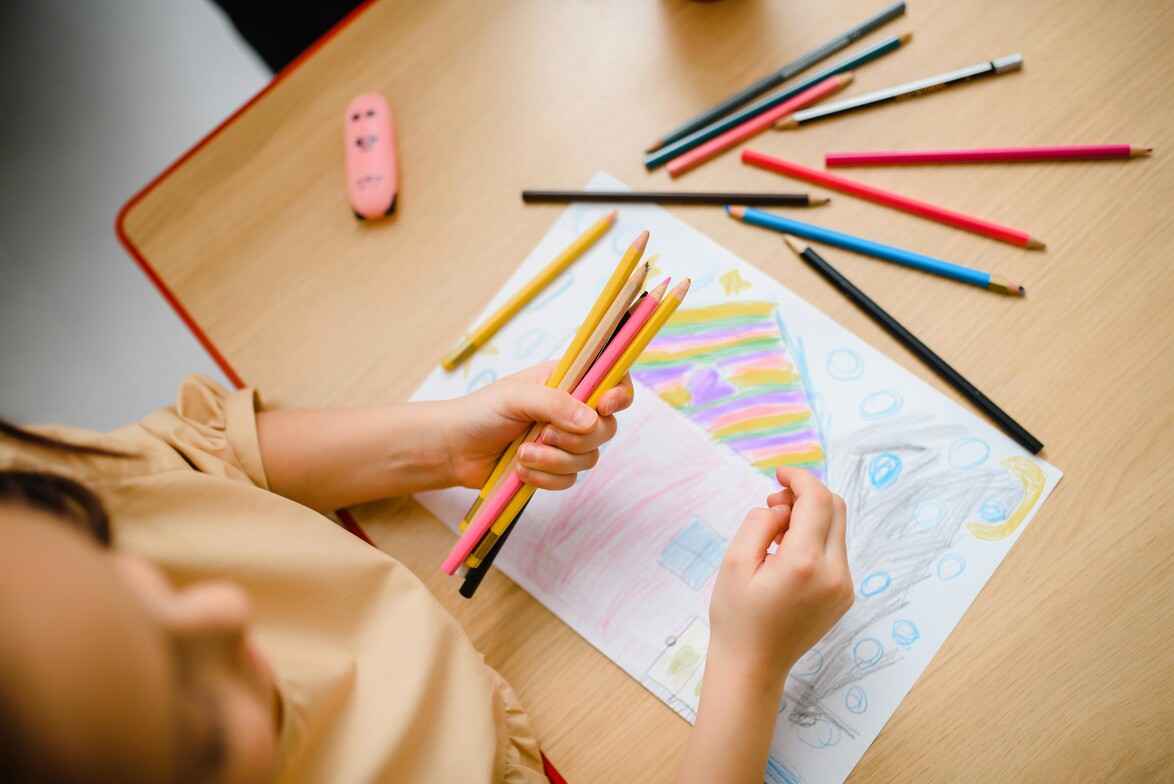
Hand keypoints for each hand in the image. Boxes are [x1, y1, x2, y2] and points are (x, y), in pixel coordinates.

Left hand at [442, 362, 634, 490]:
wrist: (455, 449)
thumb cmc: (481, 412)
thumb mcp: (517, 397)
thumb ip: (556, 403)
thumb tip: (593, 419)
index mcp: (567, 381)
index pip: (612, 381)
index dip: (619, 394)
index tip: (604, 406)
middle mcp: (571, 410)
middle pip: (606, 427)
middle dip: (576, 438)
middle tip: (545, 434)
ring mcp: (564, 442)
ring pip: (588, 458)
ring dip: (554, 460)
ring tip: (523, 453)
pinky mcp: (554, 469)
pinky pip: (570, 480)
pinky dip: (545, 478)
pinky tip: (520, 469)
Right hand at [708, 466, 853, 686]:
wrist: (753, 666)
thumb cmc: (737, 617)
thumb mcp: (734, 561)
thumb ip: (760, 522)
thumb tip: (782, 507)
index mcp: (805, 563)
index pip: (817, 500)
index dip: (800, 478)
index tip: (779, 474)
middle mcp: (834, 574)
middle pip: (836, 508)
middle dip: (806, 494)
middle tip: (773, 504)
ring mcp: (844, 587)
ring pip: (837, 529)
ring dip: (810, 517)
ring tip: (775, 533)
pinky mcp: (844, 596)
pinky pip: (836, 551)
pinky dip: (815, 539)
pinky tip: (787, 554)